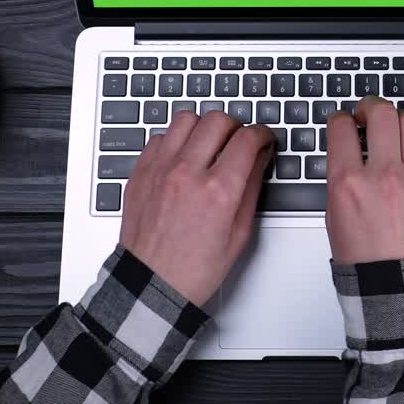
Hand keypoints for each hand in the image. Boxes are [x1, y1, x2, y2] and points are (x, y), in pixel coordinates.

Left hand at [119, 111, 274, 304]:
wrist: (150, 285)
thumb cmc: (193, 269)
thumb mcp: (239, 234)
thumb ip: (251, 189)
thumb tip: (259, 159)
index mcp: (218, 192)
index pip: (247, 138)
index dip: (262, 133)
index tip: (263, 138)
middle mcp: (187, 174)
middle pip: (217, 120)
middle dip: (235, 126)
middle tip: (237, 142)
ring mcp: (160, 170)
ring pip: (186, 119)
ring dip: (203, 128)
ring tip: (208, 145)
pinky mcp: (140, 172)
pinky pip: (159, 136)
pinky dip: (175, 141)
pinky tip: (182, 158)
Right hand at [324, 96, 403, 264]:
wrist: (396, 286)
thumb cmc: (363, 258)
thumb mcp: (334, 214)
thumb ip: (340, 176)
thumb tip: (348, 149)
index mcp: (348, 183)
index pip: (342, 128)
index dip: (340, 118)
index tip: (343, 121)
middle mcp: (383, 176)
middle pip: (381, 114)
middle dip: (371, 106)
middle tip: (368, 112)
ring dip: (399, 119)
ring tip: (394, 127)